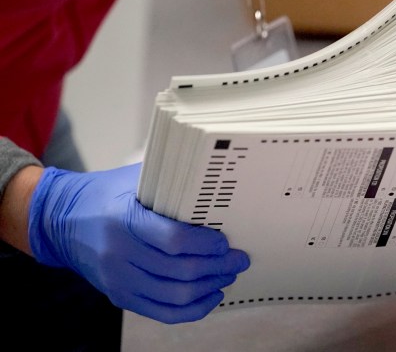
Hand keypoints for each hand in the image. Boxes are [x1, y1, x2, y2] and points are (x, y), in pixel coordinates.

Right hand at [28, 163, 250, 323]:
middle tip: (239, 259)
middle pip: (180, 271)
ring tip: (228, 274)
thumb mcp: (135, 179)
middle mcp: (119, 254)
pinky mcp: (119, 296)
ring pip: (175, 295)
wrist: (61, 221)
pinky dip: (193, 308)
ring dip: (210, 286)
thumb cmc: (107, 194)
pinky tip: (212, 295)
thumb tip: (215, 183)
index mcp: (125, 220)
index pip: (174, 240)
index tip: (225, 241)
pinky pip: (162, 312)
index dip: (206, 244)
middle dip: (218, 267)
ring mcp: (118, 280)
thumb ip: (170, 183)